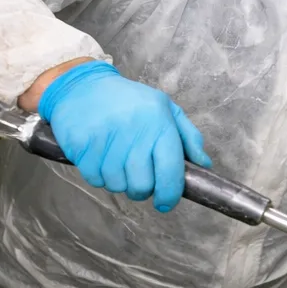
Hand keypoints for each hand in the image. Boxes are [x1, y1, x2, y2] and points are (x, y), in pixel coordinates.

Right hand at [37, 61, 210, 211]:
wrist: (83, 85)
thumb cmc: (129, 101)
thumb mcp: (165, 108)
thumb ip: (189, 136)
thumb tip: (203, 164)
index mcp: (160, 122)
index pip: (171, 170)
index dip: (169, 194)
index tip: (165, 202)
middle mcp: (134, 130)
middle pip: (142, 186)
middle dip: (142, 190)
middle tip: (138, 177)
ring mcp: (106, 138)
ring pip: (117, 185)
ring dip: (119, 182)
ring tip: (117, 162)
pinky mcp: (83, 145)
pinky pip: (95, 179)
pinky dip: (99, 176)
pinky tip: (100, 158)